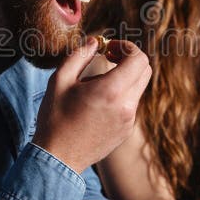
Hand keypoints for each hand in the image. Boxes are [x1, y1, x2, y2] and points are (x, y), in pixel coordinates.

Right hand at [32, 38, 150, 173]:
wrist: (58, 157)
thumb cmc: (55, 118)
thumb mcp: (60, 80)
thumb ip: (79, 55)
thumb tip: (94, 42)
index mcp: (111, 91)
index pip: (139, 59)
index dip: (126, 47)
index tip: (109, 48)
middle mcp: (126, 106)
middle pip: (145, 70)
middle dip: (129, 59)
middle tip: (109, 57)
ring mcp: (129, 120)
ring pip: (138, 87)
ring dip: (125, 77)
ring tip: (99, 81)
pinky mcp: (126, 130)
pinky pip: (131, 104)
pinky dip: (121, 94)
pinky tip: (99, 100)